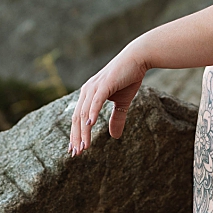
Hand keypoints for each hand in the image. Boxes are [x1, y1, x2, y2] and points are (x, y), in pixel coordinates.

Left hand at [69, 42, 147, 156]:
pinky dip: (92, 113)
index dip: (76, 135)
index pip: (78, 118)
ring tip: (84, 146)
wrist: (138, 59)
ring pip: (84, 113)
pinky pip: (95, 102)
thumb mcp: (122, 103)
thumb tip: (115, 137)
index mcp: (89, 95)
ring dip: (83, 131)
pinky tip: (90, 125)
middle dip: (76, 137)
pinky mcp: (104, 85)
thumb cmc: (129, 78)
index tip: (75, 150)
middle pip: (77, 118)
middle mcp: (87, 91)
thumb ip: (117, 119)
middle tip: (76, 153)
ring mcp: (94, 87)